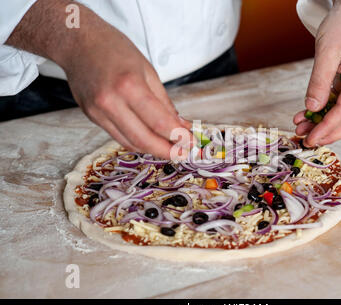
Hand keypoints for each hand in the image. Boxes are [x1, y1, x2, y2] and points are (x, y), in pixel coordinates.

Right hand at [63, 19, 191, 158]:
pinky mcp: (91, 117)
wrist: (77, 43)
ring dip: (153, 149)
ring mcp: (98, 112)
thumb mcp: (147, 70)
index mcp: (129, 86)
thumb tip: (180, 126)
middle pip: (144, 140)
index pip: (159, 122)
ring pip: (130, 143)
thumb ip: (164, 102)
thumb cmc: (114, 49)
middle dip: (167, 151)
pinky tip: (150, 141)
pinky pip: (118, 137)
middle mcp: (110, 102)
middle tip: (184, 155)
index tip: (192, 144)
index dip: (178, 137)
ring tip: (170, 150)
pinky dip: (137, 142)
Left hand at [293, 0, 340, 146]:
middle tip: (306, 141)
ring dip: (325, 125)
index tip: (309, 140)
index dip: (326, 129)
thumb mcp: (326, 52)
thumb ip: (319, 82)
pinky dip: (326, 112)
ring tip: (301, 128)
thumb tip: (312, 109)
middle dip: (328, 133)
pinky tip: (308, 115)